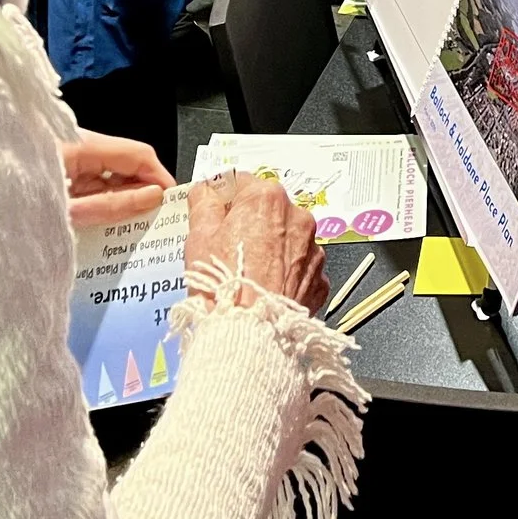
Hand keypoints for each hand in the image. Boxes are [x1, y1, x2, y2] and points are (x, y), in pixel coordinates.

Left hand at [61, 132, 173, 228]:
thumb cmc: (11, 210)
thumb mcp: (67, 212)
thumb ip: (111, 205)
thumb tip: (152, 196)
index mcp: (80, 145)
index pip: (137, 154)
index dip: (160, 177)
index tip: (172, 201)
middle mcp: (75, 143)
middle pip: (124, 163)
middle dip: (140, 191)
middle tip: (150, 220)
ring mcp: (66, 156)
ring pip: (108, 174)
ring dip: (118, 199)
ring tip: (124, 227)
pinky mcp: (58, 169)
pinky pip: (89, 181)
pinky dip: (99, 199)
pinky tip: (101, 220)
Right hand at [186, 171, 327, 310]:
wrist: (249, 335)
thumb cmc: (223, 287)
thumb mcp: (198, 237)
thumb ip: (203, 203)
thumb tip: (206, 190)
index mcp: (266, 199)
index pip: (242, 183)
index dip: (224, 200)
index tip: (215, 216)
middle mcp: (297, 217)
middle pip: (268, 210)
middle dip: (249, 224)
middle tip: (228, 251)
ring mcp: (312, 249)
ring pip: (286, 238)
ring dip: (270, 249)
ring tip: (248, 275)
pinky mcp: (319, 278)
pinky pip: (299, 267)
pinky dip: (285, 274)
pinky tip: (265, 288)